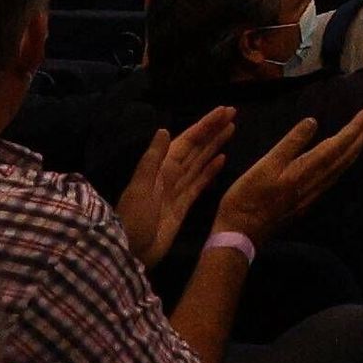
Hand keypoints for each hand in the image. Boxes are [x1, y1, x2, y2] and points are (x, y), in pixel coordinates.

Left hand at [114, 107, 237, 264]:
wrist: (130, 252)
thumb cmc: (133, 219)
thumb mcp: (140, 187)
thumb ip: (152, 160)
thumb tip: (164, 130)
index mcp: (161, 168)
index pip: (187, 141)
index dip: (205, 126)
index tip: (224, 111)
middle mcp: (171, 175)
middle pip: (196, 148)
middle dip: (213, 131)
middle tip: (233, 114)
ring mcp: (178, 189)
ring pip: (200, 162)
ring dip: (214, 146)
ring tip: (231, 130)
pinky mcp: (184, 205)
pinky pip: (200, 182)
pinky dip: (211, 170)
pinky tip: (222, 159)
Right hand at [212, 107, 362, 242]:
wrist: (241, 234)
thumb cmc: (247, 198)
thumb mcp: (265, 165)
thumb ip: (290, 144)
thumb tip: (313, 121)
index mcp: (307, 170)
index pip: (339, 145)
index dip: (355, 127)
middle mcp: (316, 182)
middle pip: (346, 156)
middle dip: (361, 135)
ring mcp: (313, 194)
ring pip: (342, 167)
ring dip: (355, 148)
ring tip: (362, 133)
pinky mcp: (306, 201)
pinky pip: (334, 177)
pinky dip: (343, 162)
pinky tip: (341, 160)